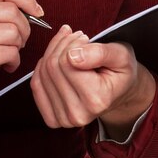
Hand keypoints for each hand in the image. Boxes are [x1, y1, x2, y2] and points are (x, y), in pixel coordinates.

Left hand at [31, 25, 155, 140]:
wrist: (120, 91)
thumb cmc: (121, 70)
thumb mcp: (121, 54)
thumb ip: (99, 53)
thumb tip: (72, 56)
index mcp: (97, 99)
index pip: (67, 61)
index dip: (73, 42)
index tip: (85, 37)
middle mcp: (78, 114)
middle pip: (53, 67)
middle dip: (62, 45)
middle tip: (77, 39)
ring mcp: (64, 119)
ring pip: (42, 73)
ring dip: (53, 52)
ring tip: (70, 47)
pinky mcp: (53, 119)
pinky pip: (36, 86)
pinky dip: (43, 67)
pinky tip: (57, 60)